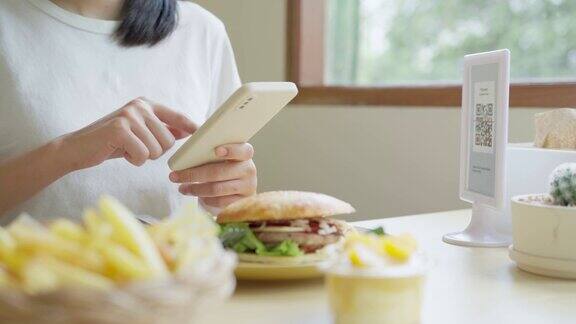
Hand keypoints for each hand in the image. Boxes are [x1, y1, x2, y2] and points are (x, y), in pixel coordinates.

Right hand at [60, 97, 196, 170]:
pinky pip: (142, 155)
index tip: (203, 132)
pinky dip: (133, 160)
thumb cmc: (112, 142)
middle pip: (169, 140)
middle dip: (155, 152)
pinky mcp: (120, 129)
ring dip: (143, 156)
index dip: (191, 126)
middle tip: (135, 148)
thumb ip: (161, 129)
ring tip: (126, 149)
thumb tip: (188, 130)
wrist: (78, 148)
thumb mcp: (139, 132)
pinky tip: (120, 152)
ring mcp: (129, 116)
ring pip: (157, 150)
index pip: (176, 116)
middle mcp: (139, 106)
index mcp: (146, 104)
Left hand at [169, 143, 256, 208]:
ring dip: (195, 189)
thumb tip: (188, 142)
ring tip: (182, 188)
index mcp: (245, 154)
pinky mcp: (241, 202)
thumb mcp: (219, 157)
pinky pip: (220, 201)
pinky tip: (198, 196)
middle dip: (193, 174)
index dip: (231, 150)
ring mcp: (247, 187)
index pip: (244, 150)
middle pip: (220, 172)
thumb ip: (210, 149)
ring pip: (217, 189)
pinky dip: (205, 199)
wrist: (235, 190)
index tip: (216, 151)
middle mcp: (249, 170)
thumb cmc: (223, 167)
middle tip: (174, 176)